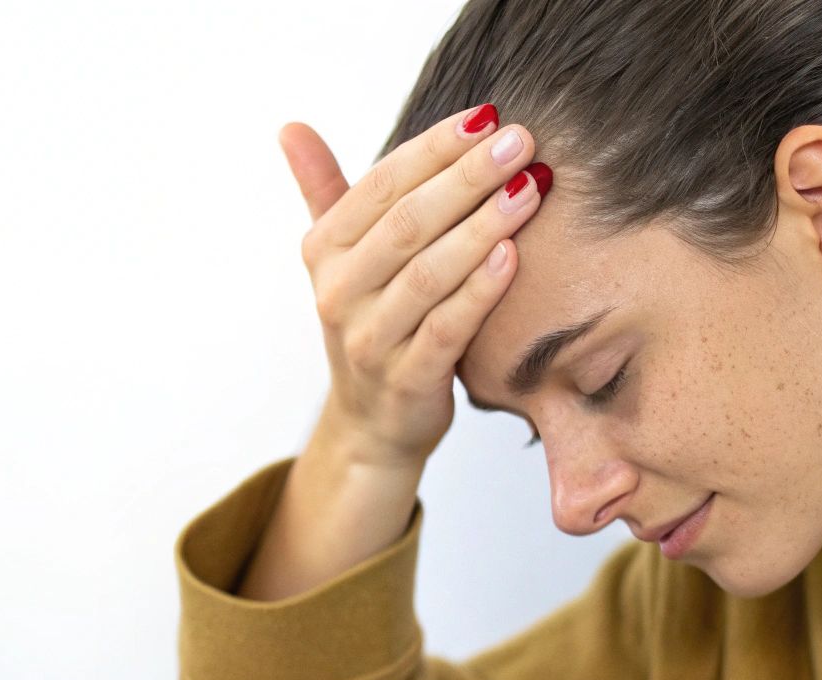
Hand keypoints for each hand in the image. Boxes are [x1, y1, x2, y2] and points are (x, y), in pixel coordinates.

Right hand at [280, 105, 547, 468]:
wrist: (373, 422)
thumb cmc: (373, 321)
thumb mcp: (341, 258)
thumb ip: (324, 190)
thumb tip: (291, 127)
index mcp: (325, 252)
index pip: (381, 185)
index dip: (433, 148)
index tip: (486, 116)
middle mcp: (339, 294)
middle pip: (406, 224)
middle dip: (467, 177)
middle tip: (521, 141)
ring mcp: (370, 340)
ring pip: (428, 273)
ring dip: (483, 226)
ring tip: (531, 188)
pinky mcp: (406, 381)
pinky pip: (446, 329)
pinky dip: (479, 292)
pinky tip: (514, 256)